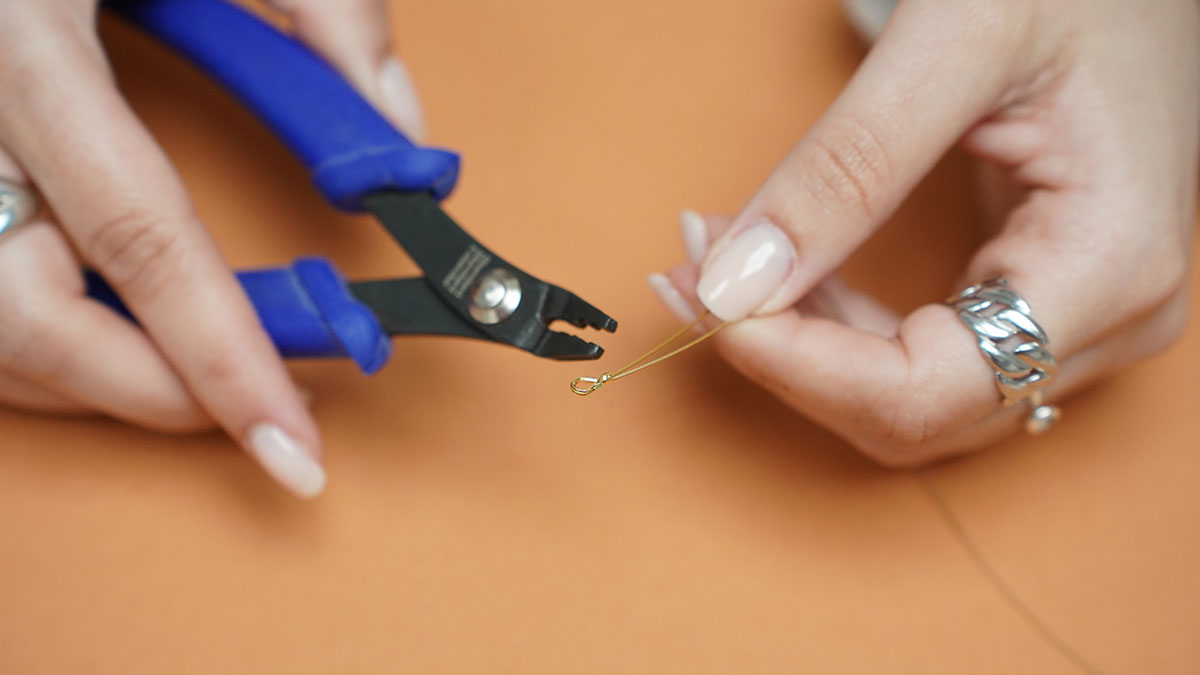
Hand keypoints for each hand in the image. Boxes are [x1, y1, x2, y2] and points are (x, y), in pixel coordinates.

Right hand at [0, 0, 423, 496]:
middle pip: (26, 321)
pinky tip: (133, 316)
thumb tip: (402, 136)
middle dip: (158, 390)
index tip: (293, 446)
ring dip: (109, 374)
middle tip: (271, 409)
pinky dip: (63, 329)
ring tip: (217, 366)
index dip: (219, 356)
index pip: (136, 237)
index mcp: (24, 45)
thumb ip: (321, 15)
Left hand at [652, 0, 1198, 465]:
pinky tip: (770, 271)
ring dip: (794, 344)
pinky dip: (830, 326)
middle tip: (688, 271)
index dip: (798, 365)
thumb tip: (736, 280)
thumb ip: (845, 168)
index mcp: (1110, 265)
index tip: (707, 297)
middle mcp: (1108, 322)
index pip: (925, 391)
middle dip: (781, 355)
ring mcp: (1078, 325)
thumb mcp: (954, 45)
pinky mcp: (1037, 305)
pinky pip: (916, 359)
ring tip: (711, 259)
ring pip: (903, 399)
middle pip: (908, 413)